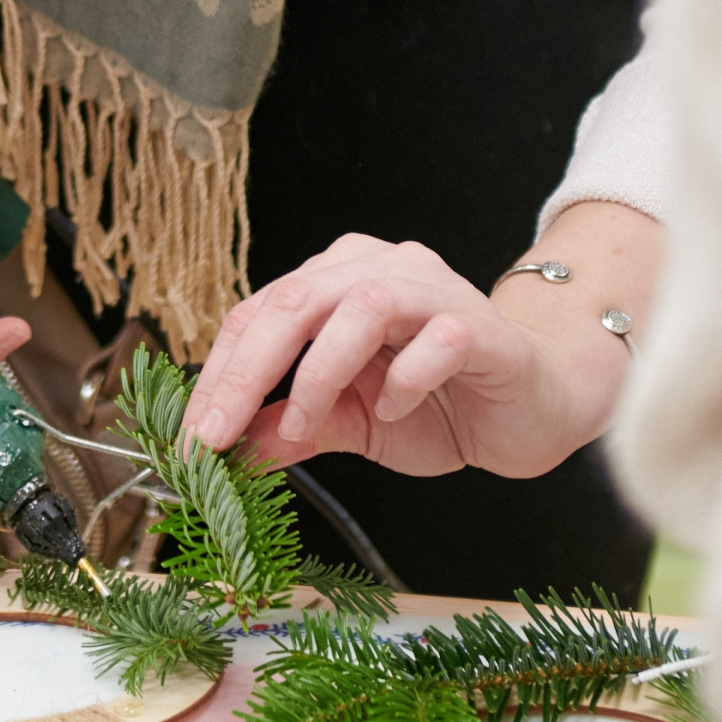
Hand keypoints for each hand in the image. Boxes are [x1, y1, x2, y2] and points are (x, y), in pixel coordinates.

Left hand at [186, 207, 650, 477]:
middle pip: (295, 300)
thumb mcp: (349, 424)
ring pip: (361, 307)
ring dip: (321, 373)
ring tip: (306, 424)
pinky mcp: (480, 327)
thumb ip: (290, 428)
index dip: (217, 375)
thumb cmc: (440, 405)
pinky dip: (404, 381)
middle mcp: (379, 270)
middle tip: (215, 435)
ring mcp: (434, 291)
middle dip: (246, 372)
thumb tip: (223, 452)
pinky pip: (434, 342)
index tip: (189, 440)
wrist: (532, 410)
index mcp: (336, 283)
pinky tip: (395, 412)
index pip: (258, 314)